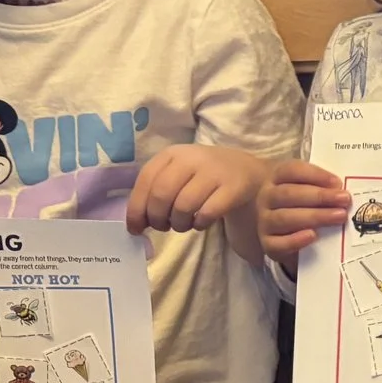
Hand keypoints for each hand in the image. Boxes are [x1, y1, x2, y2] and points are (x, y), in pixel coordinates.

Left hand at [127, 144, 270, 236]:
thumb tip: (135, 224)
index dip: (137, 208)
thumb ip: (154, 192)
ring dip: (179, 224)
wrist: (246, 170)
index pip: (145, 181)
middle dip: (157, 218)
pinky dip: (200, 224)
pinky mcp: (233, 188)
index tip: (136, 228)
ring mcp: (214, 172)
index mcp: (172, 154)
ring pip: (184, 206)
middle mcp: (191, 158)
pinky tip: (201, 223)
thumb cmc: (202, 176)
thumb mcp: (177, 174)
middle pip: (162, 195)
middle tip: (163, 227)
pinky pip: (207, 213)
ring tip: (183, 225)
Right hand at [255, 160, 349, 264]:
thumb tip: (342, 191)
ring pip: (285, 217)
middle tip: (344, 200)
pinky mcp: (267, 243)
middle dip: (319, 196)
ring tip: (338, 216)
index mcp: (276, 177)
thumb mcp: (308, 186)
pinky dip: (295, 240)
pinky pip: (277, 244)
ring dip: (315, 216)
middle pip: (289, 194)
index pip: (292, 171)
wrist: (277, 223)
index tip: (338, 182)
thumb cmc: (300, 201)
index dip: (315, 175)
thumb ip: (322, 185)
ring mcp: (265, 221)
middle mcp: (267, 197)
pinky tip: (313, 235)